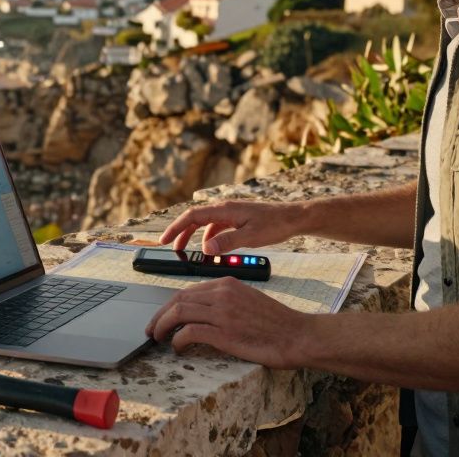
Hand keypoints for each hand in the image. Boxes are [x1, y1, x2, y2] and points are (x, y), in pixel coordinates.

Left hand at [144, 277, 307, 368]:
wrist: (298, 335)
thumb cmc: (276, 323)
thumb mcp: (248, 300)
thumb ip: (225, 301)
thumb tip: (203, 313)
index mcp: (227, 283)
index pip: (187, 290)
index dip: (169, 305)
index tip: (162, 317)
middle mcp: (222, 293)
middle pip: (177, 299)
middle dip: (159, 315)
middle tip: (152, 329)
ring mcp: (223, 312)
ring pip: (178, 312)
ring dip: (162, 326)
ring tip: (158, 338)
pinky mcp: (224, 332)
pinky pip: (188, 332)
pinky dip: (177, 340)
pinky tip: (177, 348)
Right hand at [159, 199, 302, 254]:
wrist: (293, 218)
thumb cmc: (275, 224)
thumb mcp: (251, 237)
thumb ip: (227, 243)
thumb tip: (205, 249)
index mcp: (224, 209)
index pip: (192, 216)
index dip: (176, 228)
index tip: (164, 240)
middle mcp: (224, 208)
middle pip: (194, 218)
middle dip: (180, 232)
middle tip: (170, 247)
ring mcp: (230, 213)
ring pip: (204, 223)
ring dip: (193, 236)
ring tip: (186, 250)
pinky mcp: (236, 219)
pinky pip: (215, 227)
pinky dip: (208, 238)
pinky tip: (210, 249)